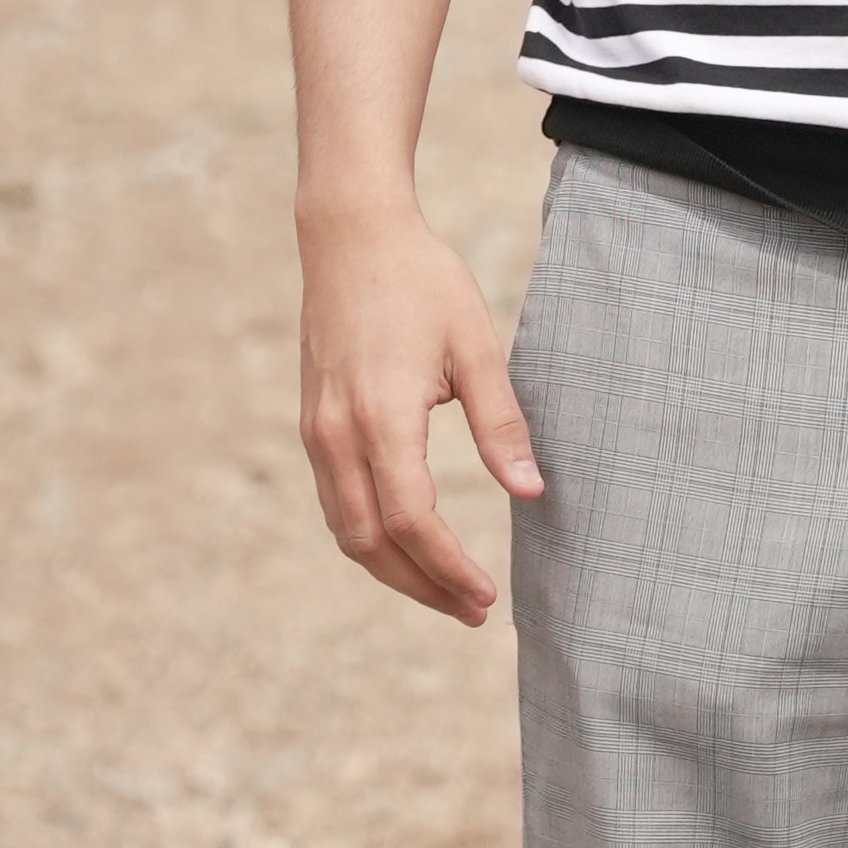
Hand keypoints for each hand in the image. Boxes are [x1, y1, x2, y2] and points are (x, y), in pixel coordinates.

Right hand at [297, 205, 540, 623]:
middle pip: (372, 544)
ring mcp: (318, 433)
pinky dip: (370, 537)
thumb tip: (533, 492)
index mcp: (381, 417)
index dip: (448, 567)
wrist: (350, 237)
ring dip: (394, 570)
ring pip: (347, 532)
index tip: (486, 596)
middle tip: (473, 610)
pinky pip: (335, 504)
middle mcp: (338, 435)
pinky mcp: (313, 425)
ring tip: (446, 590)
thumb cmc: (422, 282)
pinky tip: (406, 543)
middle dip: (422, 587)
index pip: (412, 521)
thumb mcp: (475, 343)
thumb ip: (501, 422)